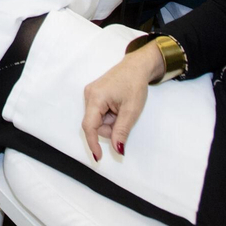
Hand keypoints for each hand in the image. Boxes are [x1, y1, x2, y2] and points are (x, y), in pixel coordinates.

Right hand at [81, 45, 162, 160]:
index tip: (98, 158)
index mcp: (96, 97)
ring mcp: (90, 94)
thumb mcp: (132, 110)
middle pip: (95, 125)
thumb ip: (122, 131)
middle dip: (110, 127)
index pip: (89, 126)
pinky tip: (117, 107)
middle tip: (125, 117)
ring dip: (111, 121)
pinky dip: (109, 115)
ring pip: (97, 120)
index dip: (93, 143)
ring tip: (122, 109)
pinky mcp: (94, 95)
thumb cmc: (135, 84)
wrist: (136, 67)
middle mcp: (89, 95)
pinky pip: (99, 114)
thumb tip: (117, 150)